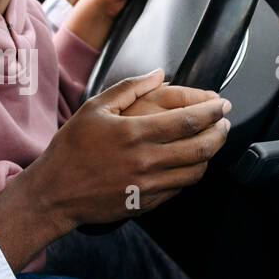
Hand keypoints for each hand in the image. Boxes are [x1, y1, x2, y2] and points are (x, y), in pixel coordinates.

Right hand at [0, 70, 229, 269]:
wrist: (54, 192)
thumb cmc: (71, 148)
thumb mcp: (95, 108)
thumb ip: (130, 88)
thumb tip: (159, 74)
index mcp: (134, 133)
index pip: (188, 121)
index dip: (211, 111)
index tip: (221, 104)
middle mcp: (146, 161)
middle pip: (200, 147)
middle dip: (220, 132)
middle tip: (224, 122)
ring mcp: (148, 185)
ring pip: (196, 171)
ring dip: (210, 154)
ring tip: (211, 141)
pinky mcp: (146, 203)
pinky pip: (180, 188)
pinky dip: (191, 173)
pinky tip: (189, 162)